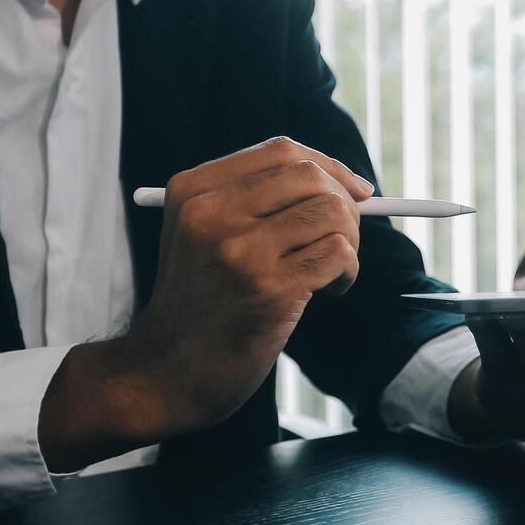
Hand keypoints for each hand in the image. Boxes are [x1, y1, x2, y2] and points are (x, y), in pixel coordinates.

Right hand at [39, 136, 371, 470]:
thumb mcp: (202, 236)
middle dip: (345, 203)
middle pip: (309, 176)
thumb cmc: (201, 304)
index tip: (355, 190)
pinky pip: (338, 254)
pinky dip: (347, 271)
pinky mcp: (269, 289)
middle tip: (346, 236)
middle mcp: (212, 213)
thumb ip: (255, 201)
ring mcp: (240, 251)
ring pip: (331, 213)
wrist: (169, 372)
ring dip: (349, 242)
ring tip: (332, 271)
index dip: (328, 166)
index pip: (280, 151)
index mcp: (193, 190)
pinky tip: (329, 291)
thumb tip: (344, 183)